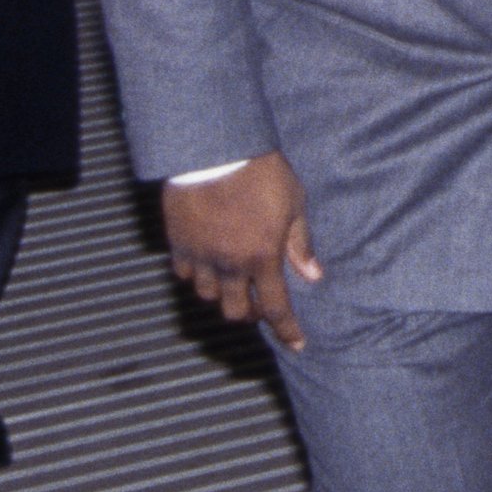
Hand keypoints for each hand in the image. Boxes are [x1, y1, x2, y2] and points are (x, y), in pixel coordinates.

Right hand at [168, 153, 324, 348]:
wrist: (214, 148)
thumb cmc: (259, 172)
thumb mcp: (293, 203)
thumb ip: (301, 243)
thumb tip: (313, 275)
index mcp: (262, 257)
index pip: (277, 308)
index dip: (287, 330)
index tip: (296, 344)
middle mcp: (229, 265)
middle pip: (236, 311)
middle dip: (252, 315)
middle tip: (262, 305)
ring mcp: (200, 256)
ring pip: (207, 296)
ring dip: (223, 296)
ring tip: (234, 283)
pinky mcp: (178, 242)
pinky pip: (184, 273)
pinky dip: (195, 276)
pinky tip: (206, 266)